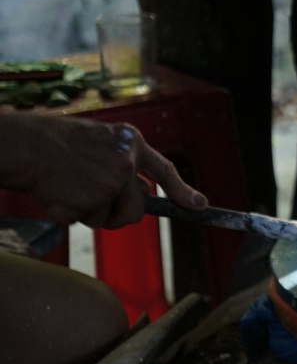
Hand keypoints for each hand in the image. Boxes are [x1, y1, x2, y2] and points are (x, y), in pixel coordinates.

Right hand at [2, 114, 207, 228]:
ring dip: (94, 214)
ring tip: (74, 189)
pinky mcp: (93, 199)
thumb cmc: (61, 144)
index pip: (165, 171)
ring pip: (111, 218)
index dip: (183, 191)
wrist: (29, 146)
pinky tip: (61, 192)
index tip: (200, 206)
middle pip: (137, 209)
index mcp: (132, 143)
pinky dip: (72, 213)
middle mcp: (127, 162)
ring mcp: (112, 182)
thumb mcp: (103, 143)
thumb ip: (125, 165)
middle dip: (118, 213)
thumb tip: (143, 195)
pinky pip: (86, 221)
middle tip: (92, 197)